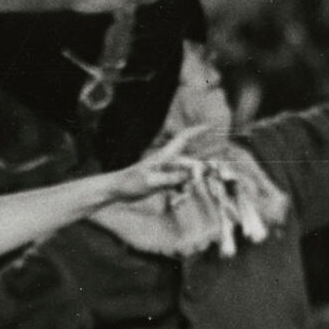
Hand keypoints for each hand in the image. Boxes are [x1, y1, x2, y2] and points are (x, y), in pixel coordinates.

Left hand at [87, 126, 223, 257]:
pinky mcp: (164, 180)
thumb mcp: (152, 182)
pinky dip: (180, 194)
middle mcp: (169, 161)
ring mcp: (167, 171)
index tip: (210, 125)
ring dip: (186, 190)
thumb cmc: (131, 182)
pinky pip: (179, 186)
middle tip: (194, 188)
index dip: (197, 131)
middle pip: (191, 164)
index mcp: (165, 156)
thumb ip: (171, 178)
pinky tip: (175, 203)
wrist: (118, 189)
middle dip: (196, 177)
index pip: (183, 138)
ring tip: (177, 202)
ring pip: (186, 178)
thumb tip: (190, 175)